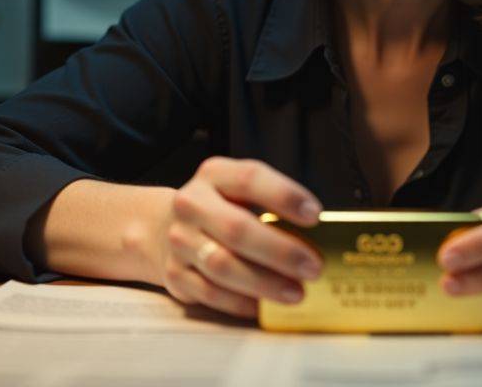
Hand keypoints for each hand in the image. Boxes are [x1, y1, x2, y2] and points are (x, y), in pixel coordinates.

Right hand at [156, 156, 323, 318]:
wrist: (161, 228)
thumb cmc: (219, 209)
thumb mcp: (238, 191)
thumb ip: (271, 204)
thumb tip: (320, 239)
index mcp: (214, 174)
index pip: (250, 179)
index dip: (284, 196)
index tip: (315, 215)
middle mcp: (191, 204)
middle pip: (237, 229)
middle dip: (280, 251)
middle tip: (314, 267)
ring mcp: (179, 240)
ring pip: (223, 265)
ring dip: (265, 283)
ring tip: (297, 292)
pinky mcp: (174, 274)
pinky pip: (211, 293)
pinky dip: (241, 302)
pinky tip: (265, 306)